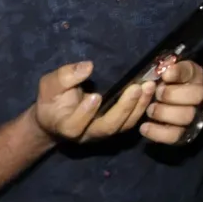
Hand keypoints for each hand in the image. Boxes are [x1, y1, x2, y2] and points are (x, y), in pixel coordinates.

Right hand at [29, 60, 153, 145]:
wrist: (58, 114)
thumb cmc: (53, 99)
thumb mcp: (50, 85)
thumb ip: (65, 77)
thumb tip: (87, 67)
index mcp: (67, 126)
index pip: (75, 126)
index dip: (85, 113)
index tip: (95, 95)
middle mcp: (88, 134)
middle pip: (108, 128)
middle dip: (124, 108)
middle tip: (136, 88)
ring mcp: (105, 132)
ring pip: (124, 125)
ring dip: (139, 106)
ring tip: (149, 86)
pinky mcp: (118, 125)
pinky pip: (133, 120)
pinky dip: (144, 105)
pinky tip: (152, 89)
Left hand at [140, 59, 202, 143]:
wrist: (178, 105)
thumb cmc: (167, 86)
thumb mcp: (167, 73)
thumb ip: (165, 69)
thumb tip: (162, 69)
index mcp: (193, 77)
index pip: (189, 72)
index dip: (177, 73)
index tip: (165, 75)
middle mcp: (198, 96)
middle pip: (195, 95)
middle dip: (171, 95)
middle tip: (157, 94)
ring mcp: (193, 116)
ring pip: (186, 116)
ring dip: (164, 113)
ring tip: (150, 110)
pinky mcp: (184, 133)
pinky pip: (174, 135)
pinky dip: (157, 132)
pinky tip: (144, 127)